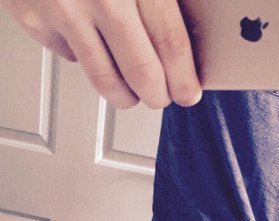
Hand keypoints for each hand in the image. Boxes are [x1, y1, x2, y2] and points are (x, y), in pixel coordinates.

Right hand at [0, 0, 201, 108]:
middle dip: (157, 95)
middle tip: (162, 96)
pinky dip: (87, 58)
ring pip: (105, 78)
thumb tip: (185, 40)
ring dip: (125, 95)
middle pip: (141, 71)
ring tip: (133, 92)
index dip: (183, 76)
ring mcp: (63, 7)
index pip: (169, 42)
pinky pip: (70, 54)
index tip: (188, 93)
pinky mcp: (32, 16)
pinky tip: (94, 45)